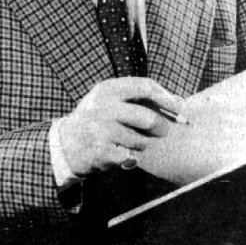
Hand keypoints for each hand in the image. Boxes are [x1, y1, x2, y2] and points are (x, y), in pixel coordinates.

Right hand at [58, 77, 179, 176]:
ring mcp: (100, 129)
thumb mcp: (111, 99)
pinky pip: (130, 157)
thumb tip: (179, 104)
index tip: (181, 108)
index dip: (167, 97)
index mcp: (108, 88)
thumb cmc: (97, 118)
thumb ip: (139, 98)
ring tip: (132, 142)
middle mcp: (103, 106)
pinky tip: (122, 154)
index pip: (145, 86)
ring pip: (141, 141)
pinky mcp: (100, 151)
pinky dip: (132, 158)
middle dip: (161, 127)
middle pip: (148, 118)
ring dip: (143, 144)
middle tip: (163, 131)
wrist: (65, 143)